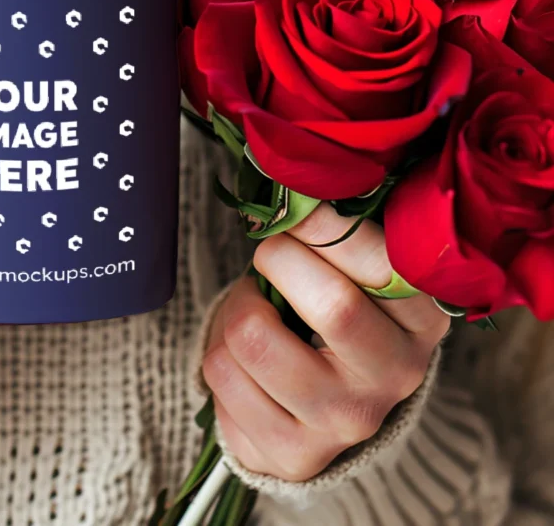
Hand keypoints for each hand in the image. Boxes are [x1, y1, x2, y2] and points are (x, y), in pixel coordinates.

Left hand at [202, 205, 449, 481]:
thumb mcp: (358, 276)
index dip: (324, 224)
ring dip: (237, 305)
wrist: (321, 413)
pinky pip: (221, 375)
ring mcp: (344, 422)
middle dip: (279, 258)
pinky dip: (217, 346)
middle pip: (332, 304)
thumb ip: (339, 236)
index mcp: (423, 320)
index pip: (383, 265)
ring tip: (253, 306)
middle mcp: (396, 377)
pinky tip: (241, 353)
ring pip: (254, 336)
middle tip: (269, 252)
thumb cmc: (335, 318)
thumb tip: (292, 188)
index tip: (294, 208)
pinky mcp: (291, 451)